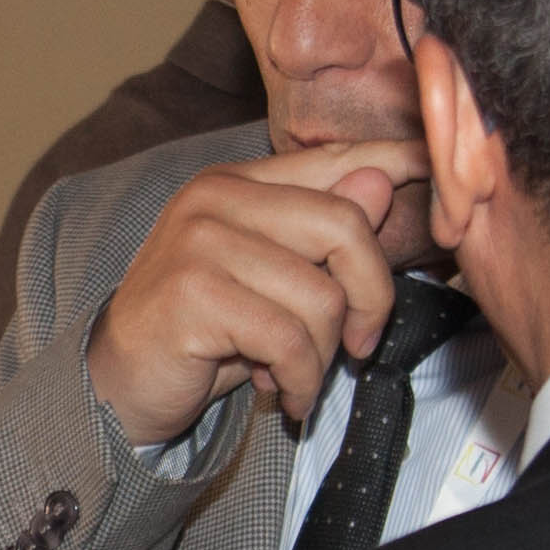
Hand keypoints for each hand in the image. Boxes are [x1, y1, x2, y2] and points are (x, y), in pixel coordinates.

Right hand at [78, 144, 423, 448]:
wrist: (115, 384)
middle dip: (370, 298)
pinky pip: (290, 340)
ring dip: (323, 356)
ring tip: (293, 373)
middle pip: (345, 227)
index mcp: (238, 182)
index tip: (434, 165)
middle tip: (359, 345)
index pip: (334, 158)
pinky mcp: (192, 295)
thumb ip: (321, 231)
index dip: (393, 159)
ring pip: (322, 297)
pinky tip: (277, 392)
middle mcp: (216, 198)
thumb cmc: (202, 331)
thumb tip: (382, 181)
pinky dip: (299, 380)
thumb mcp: (271, 279)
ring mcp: (199, 242)